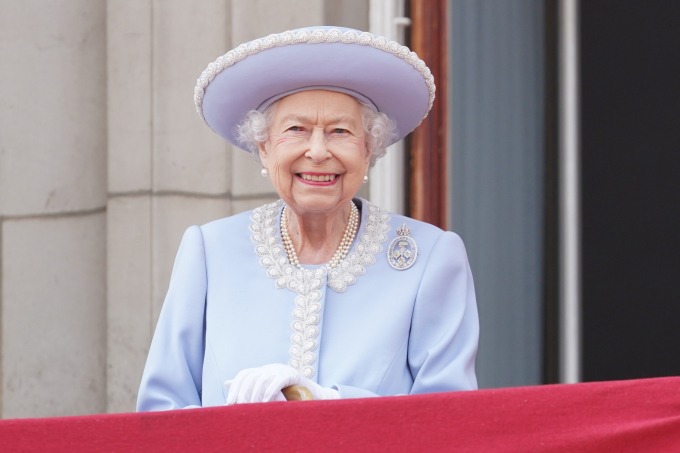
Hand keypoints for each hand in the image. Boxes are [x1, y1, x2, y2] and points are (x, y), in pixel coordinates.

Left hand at [224, 363, 339, 404]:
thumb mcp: (266, 391)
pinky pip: (279, 380)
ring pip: (263, 379)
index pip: (244, 374)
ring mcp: (281, 369)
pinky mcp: (292, 374)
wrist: (311, 393)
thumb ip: (248, 386)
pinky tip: (267, 401)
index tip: (229, 403)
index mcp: (262, 371)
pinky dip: (271, 390)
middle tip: (240, 407)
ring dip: (255, 394)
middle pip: (251, 376)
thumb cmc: (287, 394)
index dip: (235, 387)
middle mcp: (270, 367)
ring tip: (253, 407)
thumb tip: (227, 383)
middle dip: (243, 392)